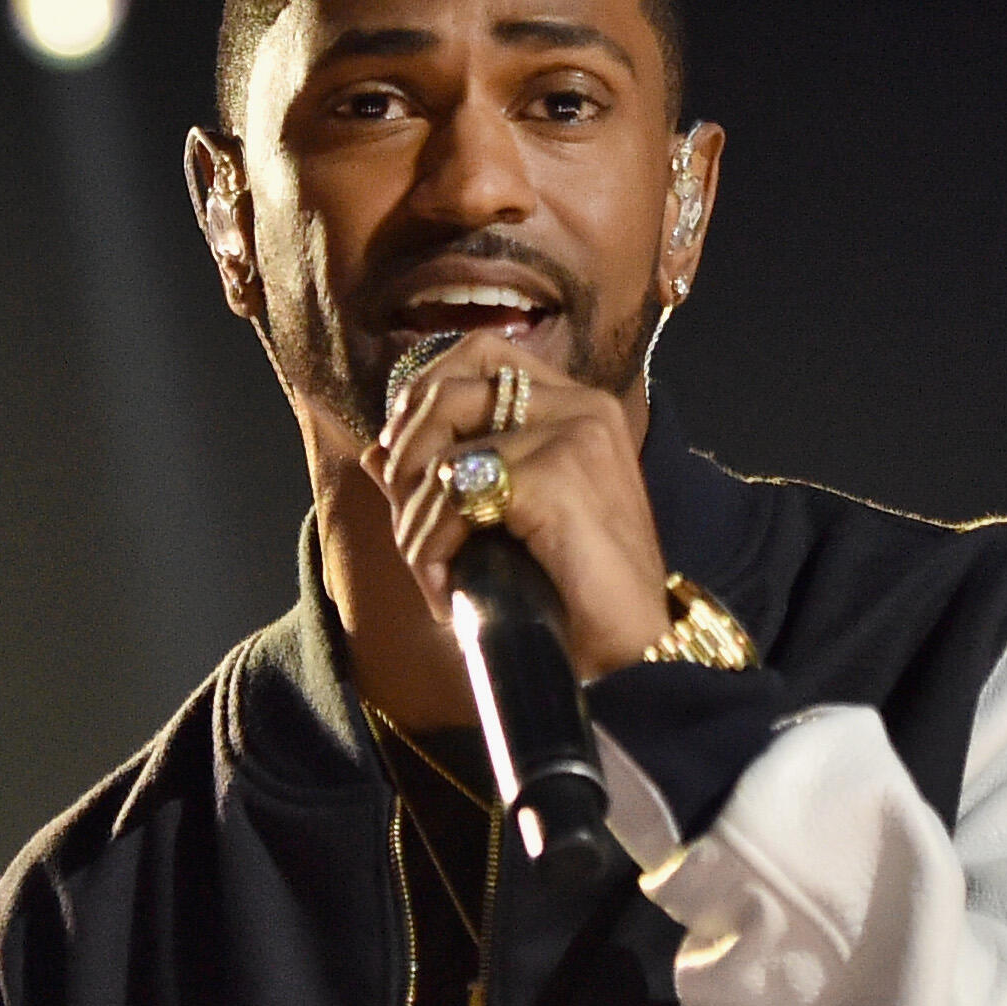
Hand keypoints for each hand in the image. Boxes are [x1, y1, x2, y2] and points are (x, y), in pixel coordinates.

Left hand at [360, 332, 671, 680]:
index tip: (405, 459)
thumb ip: (450, 479)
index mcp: (580, 406)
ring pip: (442, 455)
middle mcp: (582, 406)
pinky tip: (446, 588)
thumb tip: (373, 454)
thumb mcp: (507, 523)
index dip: (424, 394)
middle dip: (405, 462)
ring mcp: (573, 435)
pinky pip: (453, 496)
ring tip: (430, 571)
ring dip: (413, 521)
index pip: (481, 351)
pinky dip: (432, 546)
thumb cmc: (577, 595)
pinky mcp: (556, 475)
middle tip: (409, 527)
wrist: (633, 655)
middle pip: (448, 391)